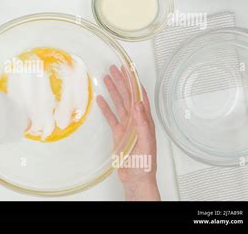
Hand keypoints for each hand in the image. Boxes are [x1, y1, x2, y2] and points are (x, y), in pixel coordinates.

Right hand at [96, 65, 159, 200]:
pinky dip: (106, 108)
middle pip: (128, 96)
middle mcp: (136, 120)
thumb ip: (142, 123)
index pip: (139, 96)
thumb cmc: (145, 163)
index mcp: (145, 120)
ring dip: (113, 91)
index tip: (129, 70)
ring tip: (107, 78)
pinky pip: (111, 117)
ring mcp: (127, 126)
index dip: (134, 82)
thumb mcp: (146, 142)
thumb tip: (139, 104)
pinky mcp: (118, 134)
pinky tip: (101, 99)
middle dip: (122, 81)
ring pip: (119, 104)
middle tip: (115, 69)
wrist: (137, 179)